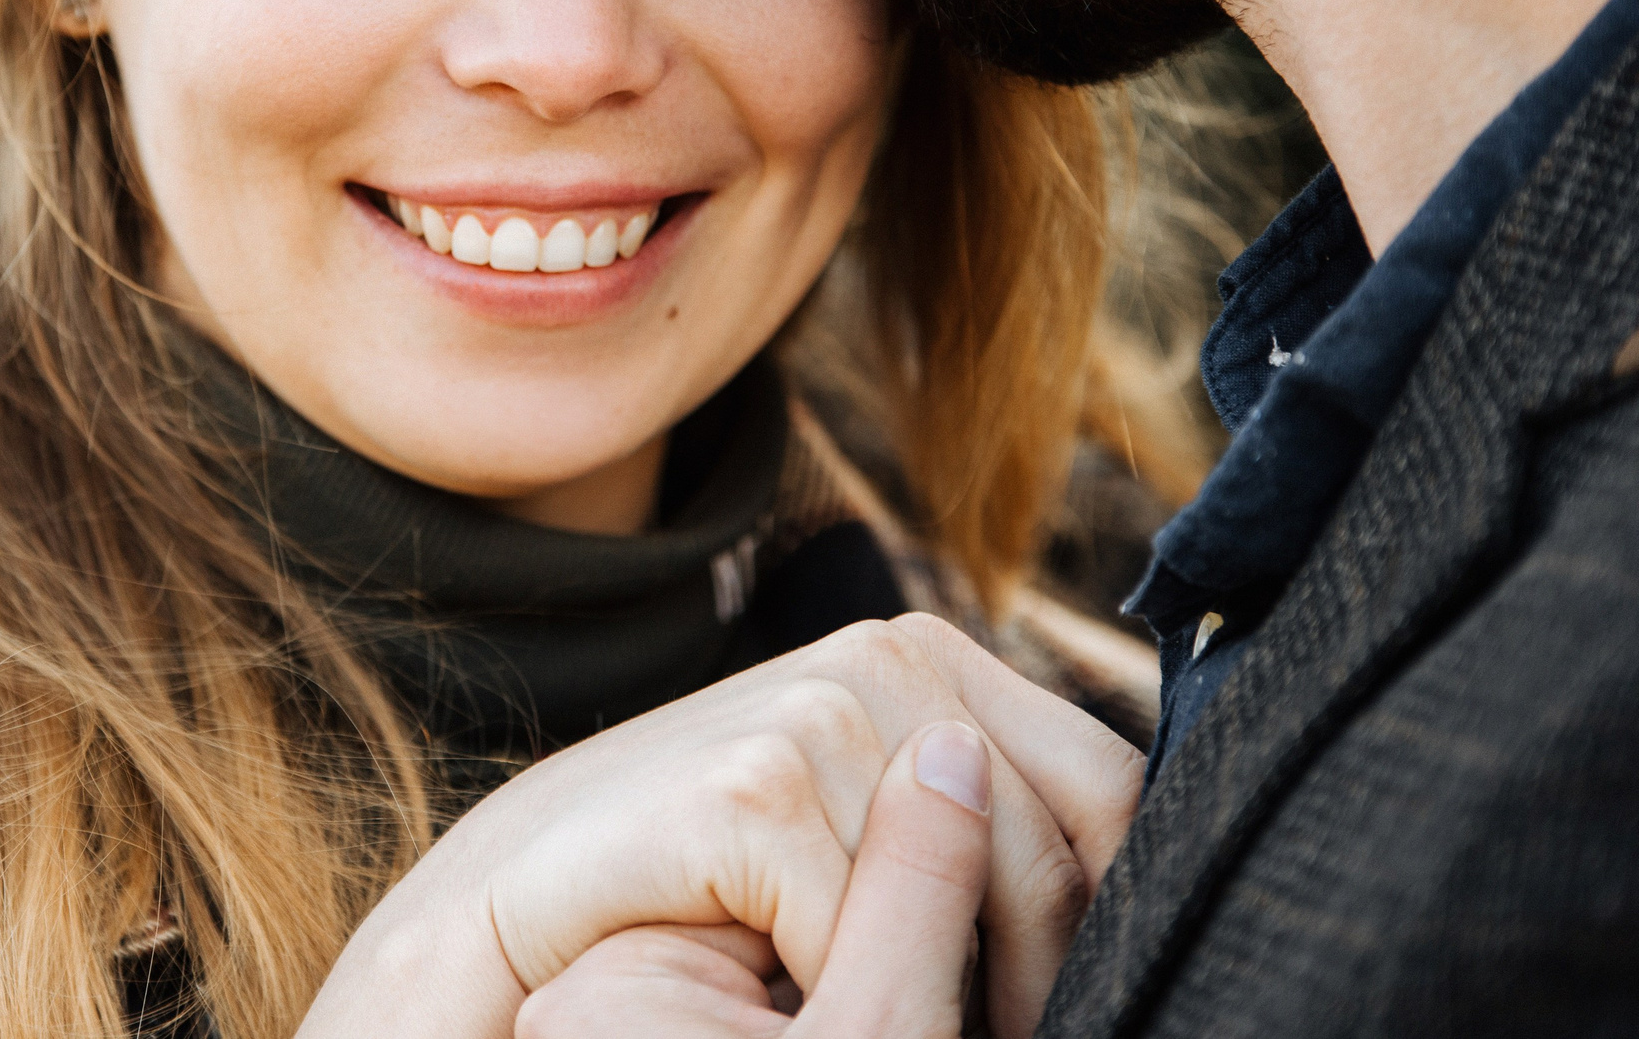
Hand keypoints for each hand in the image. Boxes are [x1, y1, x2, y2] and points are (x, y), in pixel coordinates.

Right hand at [299, 615, 1138, 1038]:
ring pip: (992, 897)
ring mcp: (821, 709)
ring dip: (957, 1003)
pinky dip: (840, 997)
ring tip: (872, 1024)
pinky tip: (786, 1006)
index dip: (1121, 909)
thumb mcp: (864, 849)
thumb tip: (1147, 885)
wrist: (511, 924)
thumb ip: (978, 836)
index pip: (1113, 786)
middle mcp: (891, 656)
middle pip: (1068, 846)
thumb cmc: (698, 896)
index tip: (1081, 1007)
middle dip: (1047, 980)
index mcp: (927, 660)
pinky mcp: (756, 785)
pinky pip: (873, 935)